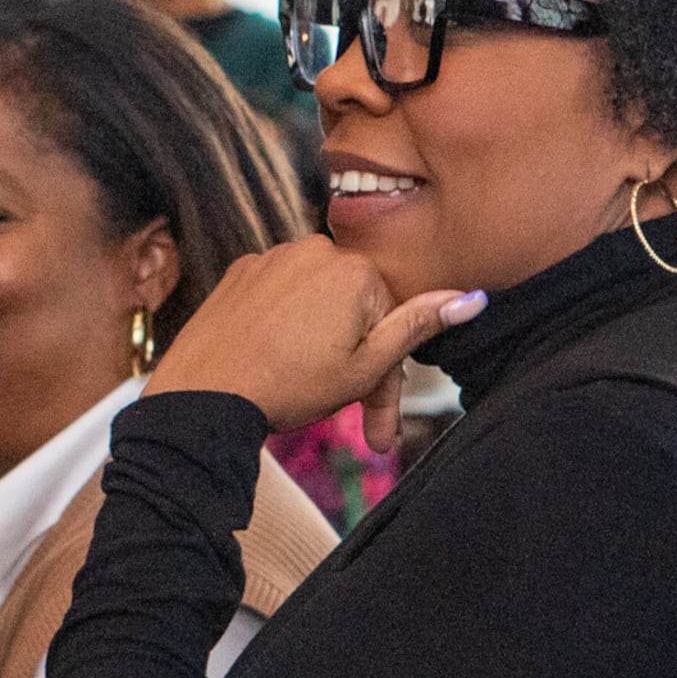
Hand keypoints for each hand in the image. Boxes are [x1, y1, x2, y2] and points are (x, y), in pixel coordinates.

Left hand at [144, 238, 482, 452]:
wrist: (203, 395)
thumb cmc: (287, 387)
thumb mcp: (365, 367)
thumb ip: (418, 326)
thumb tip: (474, 297)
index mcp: (356, 269)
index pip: (392, 321)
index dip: (388, 382)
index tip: (379, 429)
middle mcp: (316, 248)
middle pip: (355, 311)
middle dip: (357, 366)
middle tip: (354, 427)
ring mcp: (274, 256)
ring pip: (318, 304)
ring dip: (323, 346)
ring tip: (307, 393)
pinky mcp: (241, 271)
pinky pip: (281, 297)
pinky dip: (286, 328)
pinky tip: (277, 364)